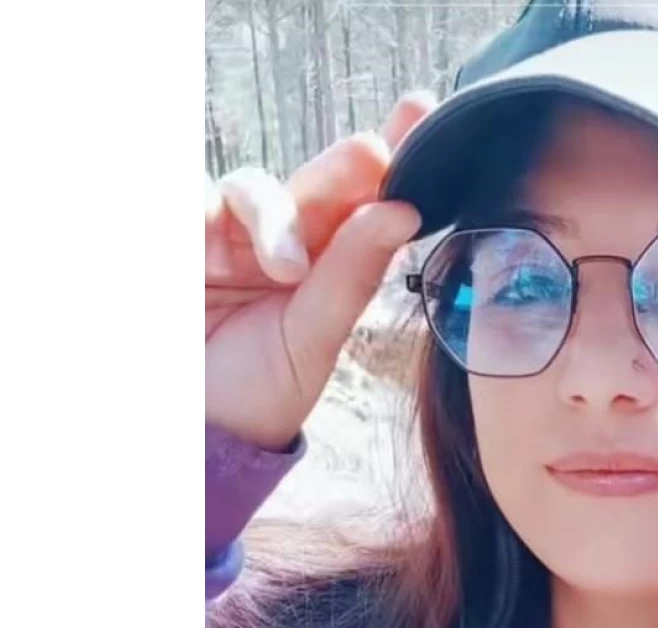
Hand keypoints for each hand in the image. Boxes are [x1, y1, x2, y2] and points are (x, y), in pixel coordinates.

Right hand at [205, 94, 431, 449]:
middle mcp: (286, 237)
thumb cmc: (264, 389)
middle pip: (317, 181)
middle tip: (372, 153)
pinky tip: (223, 246)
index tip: (421, 110)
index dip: (395, 152)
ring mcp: (229, 234)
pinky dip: (206, 217)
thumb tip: (403, 211)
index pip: (367, 198)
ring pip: (253, 187)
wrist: (197, 433)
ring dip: (276, 219)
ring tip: (288, 270)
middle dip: (344, 165)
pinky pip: (193, 205)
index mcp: (332, 258)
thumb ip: (352, 273)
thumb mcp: (315, 337)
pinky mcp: (182, 239)